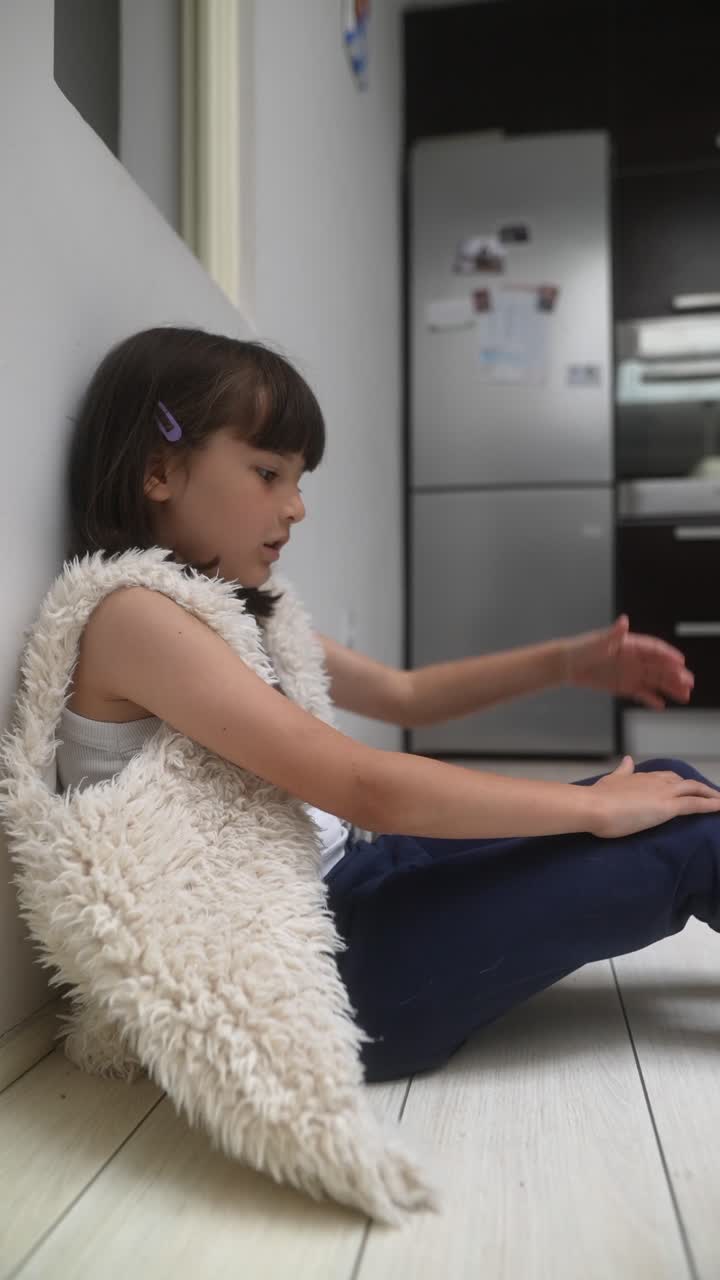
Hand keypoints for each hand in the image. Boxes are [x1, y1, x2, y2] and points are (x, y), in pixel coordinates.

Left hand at [563, 614, 693, 708]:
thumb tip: (624, 621)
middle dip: (675, 674)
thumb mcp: (598, 641)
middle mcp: (634, 659)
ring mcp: (630, 672)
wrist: (567, 665)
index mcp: (631, 645)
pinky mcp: (623, 685)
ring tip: (684, 695)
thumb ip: (614, 633)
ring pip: (655, 681)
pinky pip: (641, 693)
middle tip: (688, 682)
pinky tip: (661, 704)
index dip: (668, 655)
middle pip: (660, 667)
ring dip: (670, 687)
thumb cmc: (582, 649)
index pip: (654, 649)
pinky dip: (651, 698)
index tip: (680, 662)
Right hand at [589, 756, 719, 837]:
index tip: (685, 787)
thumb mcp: (611, 780)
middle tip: (709, 794)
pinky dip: (710, 805)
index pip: (666, 777)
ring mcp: (663, 793)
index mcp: (641, 777)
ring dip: (709, 795)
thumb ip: (622, 771)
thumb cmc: (598, 797)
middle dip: (697, 787)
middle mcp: (656, 781)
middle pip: (683, 782)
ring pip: (694, 789)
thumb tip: (627, 759)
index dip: (678, 782)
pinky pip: (695, 804)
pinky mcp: (668, 807)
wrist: (594, 805)